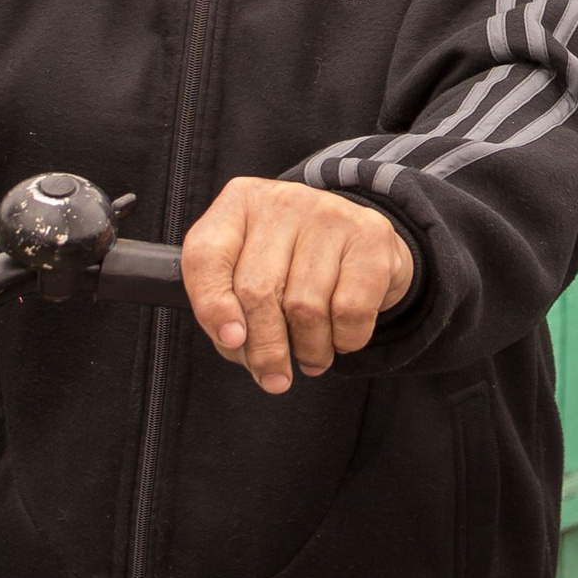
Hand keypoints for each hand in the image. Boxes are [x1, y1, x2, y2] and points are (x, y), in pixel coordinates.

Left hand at [180, 177, 414, 395]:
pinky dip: (345, 340)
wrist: (360, 243)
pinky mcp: (371, 234)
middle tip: (274, 377)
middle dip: (265, 348)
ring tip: (312, 355)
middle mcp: (281, 201)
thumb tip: (239, 346)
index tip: (231, 341)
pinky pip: (350, 310)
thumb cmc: (292, 266)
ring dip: (308, 350)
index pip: (207, 255)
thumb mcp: (247, 275)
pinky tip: (341, 336)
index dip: (213, 306)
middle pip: (257, 290)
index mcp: (239, 205)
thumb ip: (228, 310)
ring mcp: (328, 213)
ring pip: (305, 307)